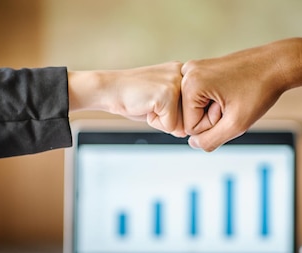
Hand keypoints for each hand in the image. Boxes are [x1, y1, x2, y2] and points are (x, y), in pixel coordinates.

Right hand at [68, 62, 184, 136]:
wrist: (108, 88)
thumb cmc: (134, 97)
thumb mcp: (163, 101)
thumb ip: (182, 113)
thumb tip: (190, 131)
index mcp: (184, 73)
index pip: (193, 110)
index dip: (172, 114)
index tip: (156, 100)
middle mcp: (184, 74)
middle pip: (190, 117)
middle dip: (169, 118)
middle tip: (150, 103)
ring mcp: (176, 83)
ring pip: (182, 123)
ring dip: (163, 121)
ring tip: (148, 105)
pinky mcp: (168, 95)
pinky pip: (170, 126)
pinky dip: (155, 123)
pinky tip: (145, 107)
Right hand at [181, 38, 301, 150]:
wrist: (277, 64)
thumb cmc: (260, 90)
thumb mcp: (236, 124)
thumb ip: (210, 140)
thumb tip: (193, 144)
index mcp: (190, 84)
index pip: (191, 128)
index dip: (214, 124)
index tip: (230, 106)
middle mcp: (187, 73)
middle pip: (191, 117)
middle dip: (212, 116)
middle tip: (233, 100)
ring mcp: (193, 69)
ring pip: (196, 109)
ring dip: (215, 109)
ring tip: (233, 94)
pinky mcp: (202, 69)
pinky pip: (201, 98)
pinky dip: (216, 100)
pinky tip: (230, 90)